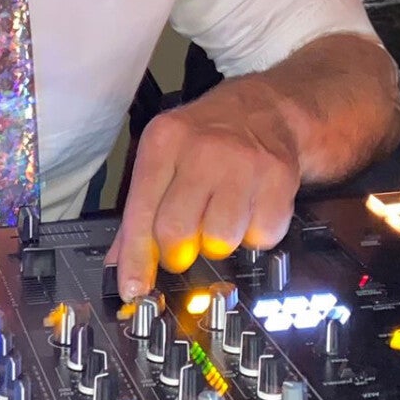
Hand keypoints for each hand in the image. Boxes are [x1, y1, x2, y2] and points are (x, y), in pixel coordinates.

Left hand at [106, 79, 301, 298]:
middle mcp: (202, 149)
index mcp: (164, 142)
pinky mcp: (279, 178)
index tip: (134, 289)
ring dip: (219, 242)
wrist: (264, 109)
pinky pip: (262, 236)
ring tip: (220, 217)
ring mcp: (244, 162)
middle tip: (185, 245)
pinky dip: (254, 235)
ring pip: (221, 240)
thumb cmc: (206, 140)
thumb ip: (138, 213)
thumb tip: (120, 268)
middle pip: (177, 232)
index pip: (141, 212)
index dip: (136, 259)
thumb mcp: (163, 158)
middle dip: (178, 253)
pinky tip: (250, 210)